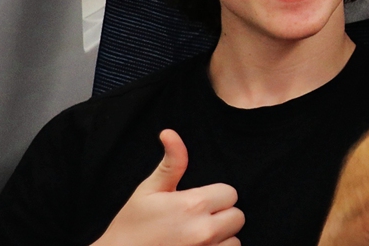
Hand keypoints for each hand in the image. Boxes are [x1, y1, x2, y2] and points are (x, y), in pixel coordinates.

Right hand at [94, 130, 241, 245]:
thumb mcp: (148, 190)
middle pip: (237, 216)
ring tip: (197, 237)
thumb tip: (170, 133)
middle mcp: (204, 230)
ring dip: (222, 238)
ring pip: (235, 240)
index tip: (197, 202)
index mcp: (193, 205)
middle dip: (222, 216)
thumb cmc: (131, 225)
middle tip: (197, 220)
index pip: (230, 193)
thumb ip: (171, 163)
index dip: (216, 196)